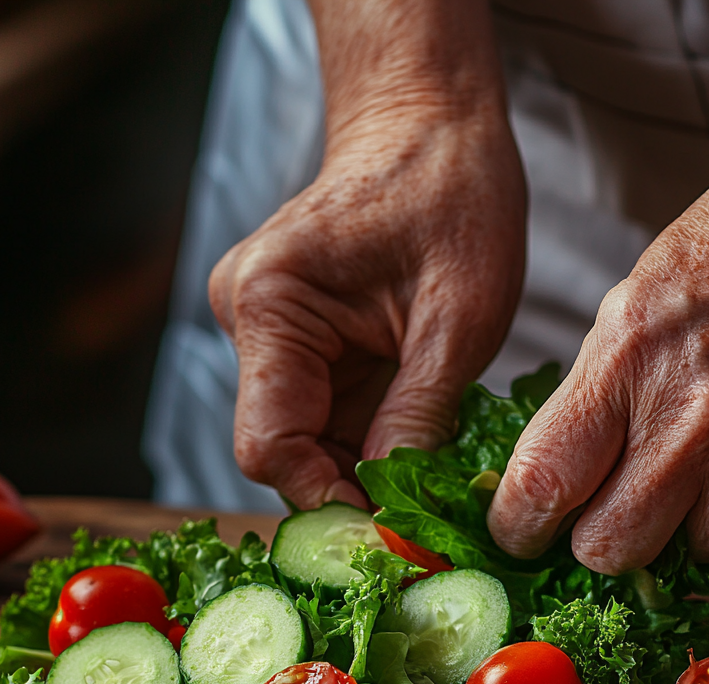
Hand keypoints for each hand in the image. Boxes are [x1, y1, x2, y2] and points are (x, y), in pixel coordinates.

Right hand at [208, 0, 524, 509]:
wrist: (430, 126)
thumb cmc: (450, 192)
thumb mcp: (459, 316)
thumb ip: (420, 416)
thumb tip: (396, 510)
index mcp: (271, 305)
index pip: (270, 446)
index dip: (328, 500)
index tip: (393, 533)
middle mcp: (249, 323)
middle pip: (284, 452)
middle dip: (350, 493)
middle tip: (420, 523)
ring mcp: (268, 335)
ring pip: (306, 443)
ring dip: (363, 471)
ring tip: (428, 483)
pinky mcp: (296, 344)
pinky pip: (325, 418)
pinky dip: (367, 444)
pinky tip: (414, 445)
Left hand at [488, 36, 708, 573]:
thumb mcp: (626, 312)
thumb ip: (586, 405)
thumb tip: (547, 488)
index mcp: (626, 363)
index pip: (543, 485)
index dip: (519, 526)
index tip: (521, 531)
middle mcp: (692, 417)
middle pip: (611, 549)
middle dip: (600, 540)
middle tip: (608, 511)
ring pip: (694, 546)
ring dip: (686, 517)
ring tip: (702, 450)